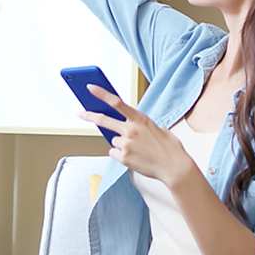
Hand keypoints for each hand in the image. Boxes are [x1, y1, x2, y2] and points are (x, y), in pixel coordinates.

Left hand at [78, 85, 199, 185]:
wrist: (174, 167)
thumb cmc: (168, 147)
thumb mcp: (156, 128)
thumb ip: (139, 125)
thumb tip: (124, 127)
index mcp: (140, 119)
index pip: (117, 103)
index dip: (101, 94)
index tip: (90, 88)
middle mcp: (131, 130)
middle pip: (104, 121)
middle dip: (90, 116)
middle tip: (80, 113)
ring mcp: (126, 144)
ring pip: (113, 141)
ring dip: (121, 144)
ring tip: (138, 150)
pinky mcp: (123, 158)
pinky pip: (115, 153)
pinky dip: (121, 155)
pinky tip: (135, 157)